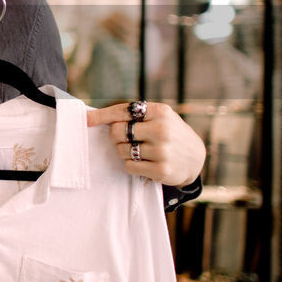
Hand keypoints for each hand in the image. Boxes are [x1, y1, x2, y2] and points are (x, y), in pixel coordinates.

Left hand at [87, 101, 205, 186]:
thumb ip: (134, 115)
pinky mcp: (161, 170)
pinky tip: (145, 162)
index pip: (123, 111)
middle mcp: (162, 129)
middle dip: (117, 136)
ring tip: (141, 150)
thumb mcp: (159, 117)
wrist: (196, 157)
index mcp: (160, 111)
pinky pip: (129, 166)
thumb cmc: (169, 133)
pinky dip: (132, 165)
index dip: (101, 116)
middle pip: (117, 132)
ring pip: (122, 151)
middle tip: (128, 139)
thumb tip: (94, 117)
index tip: (85, 120)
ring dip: (125, 152)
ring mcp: (162, 151)